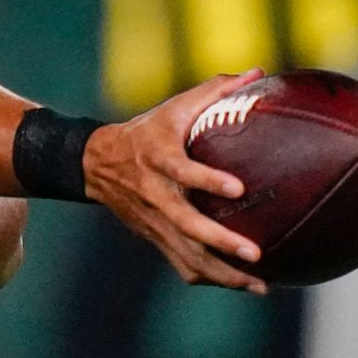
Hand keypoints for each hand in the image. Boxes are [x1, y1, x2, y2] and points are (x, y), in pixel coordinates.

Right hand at [84, 71, 267, 294]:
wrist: (97, 164)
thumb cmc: (147, 131)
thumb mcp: (174, 106)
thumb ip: (215, 90)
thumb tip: (259, 72)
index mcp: (159, 158)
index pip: (182, 171)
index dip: (208, 180)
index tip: (238, 188)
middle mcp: (155, 195)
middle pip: (186, 224)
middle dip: (220, 241)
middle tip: (255, 252)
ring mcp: (154, 222)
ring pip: (187, 255)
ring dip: (222, 273)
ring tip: (260, 284)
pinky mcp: (155, 239)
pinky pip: (184, 265)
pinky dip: (212, 278)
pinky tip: (242, 284)